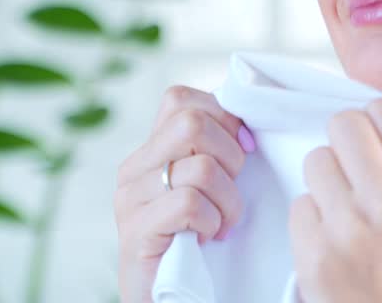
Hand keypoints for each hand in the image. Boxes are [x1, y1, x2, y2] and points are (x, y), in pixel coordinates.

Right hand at [113, 86, 254, 302]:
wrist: (167, 295)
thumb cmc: (197, 238)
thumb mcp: (208, 185)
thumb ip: (215, 151)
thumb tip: (249, 126)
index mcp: (152, 149)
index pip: (181, 98)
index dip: (224, 117)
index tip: (246, 148)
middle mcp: (135, 167)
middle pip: (192, 123)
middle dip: (231, 156)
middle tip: (232, 190)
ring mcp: (131, 198)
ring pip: (201, 166)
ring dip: (228, 200)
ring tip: (223, 223)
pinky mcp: (136, 231)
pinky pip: (189, 204)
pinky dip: (212, 222)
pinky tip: (208, 238)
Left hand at [288, 73, 381, 302]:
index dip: (375, 123)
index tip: (376, 146)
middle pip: (343, 124)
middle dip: (344, 144)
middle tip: (354, 175)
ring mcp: (351, 231)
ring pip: (315, 160)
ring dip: (324, 181)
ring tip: (344, 213)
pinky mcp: (315, 255)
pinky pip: (298, 204)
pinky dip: (309, 220)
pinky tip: (330, 243)